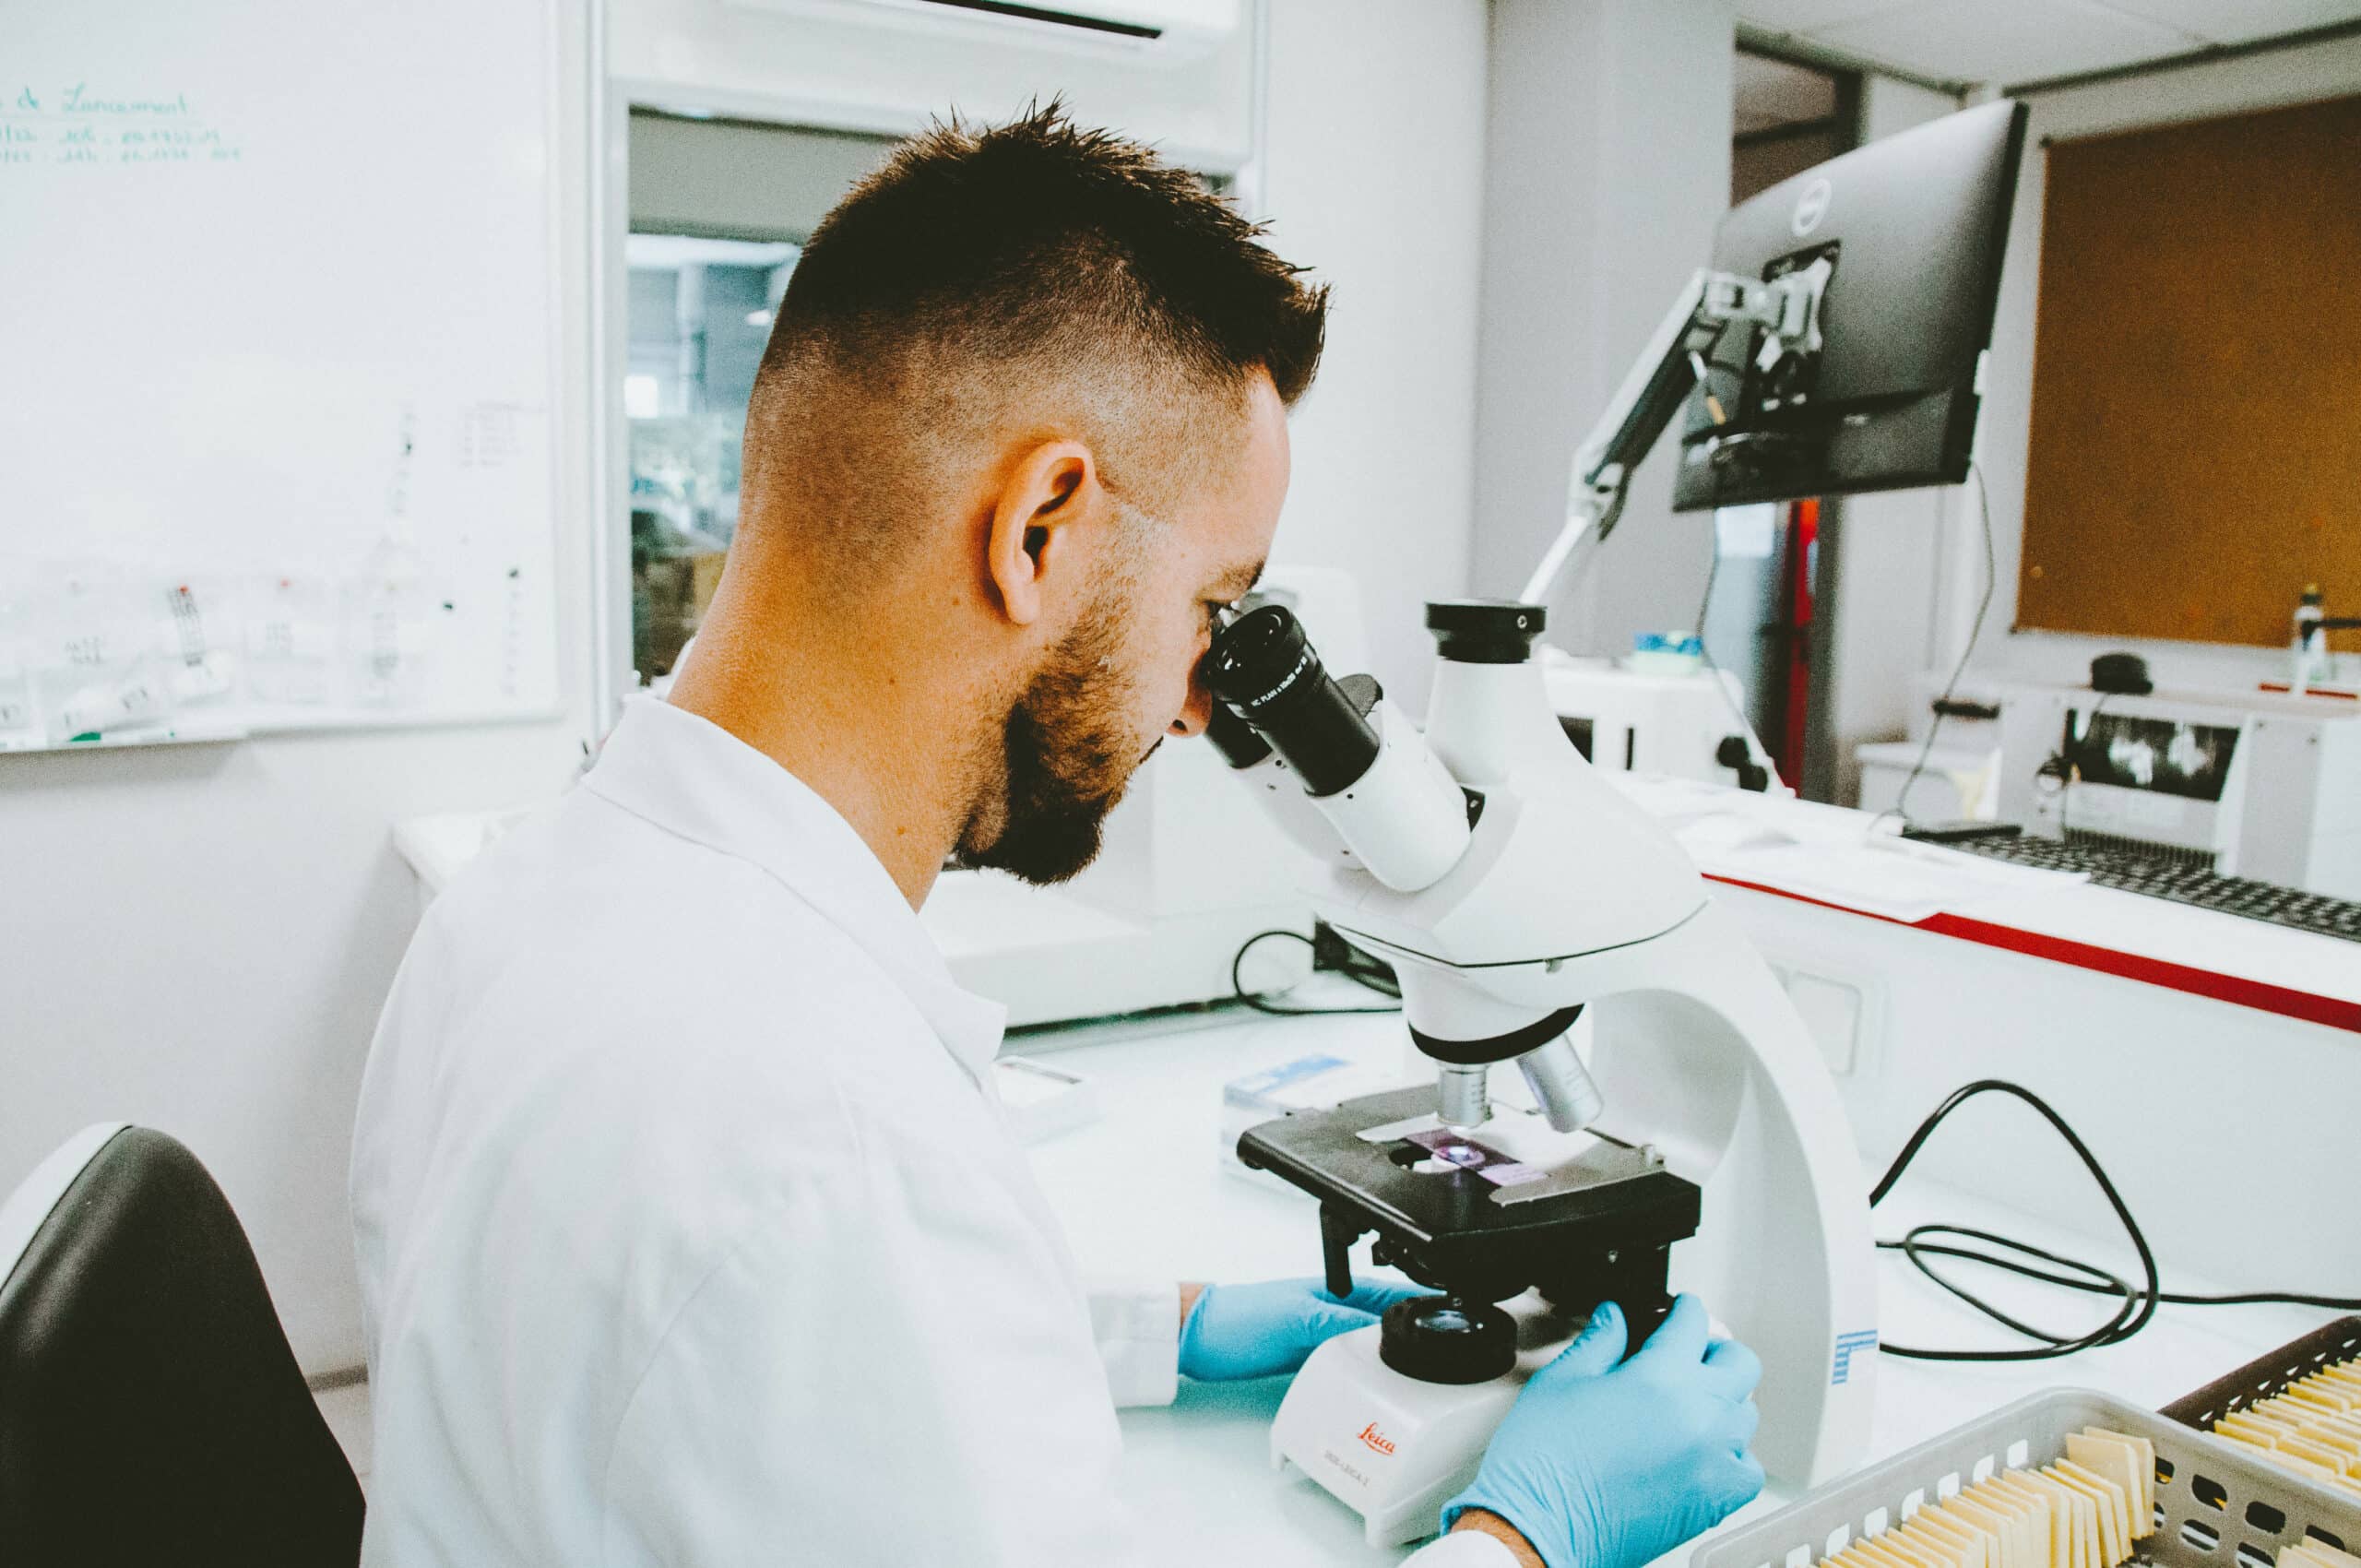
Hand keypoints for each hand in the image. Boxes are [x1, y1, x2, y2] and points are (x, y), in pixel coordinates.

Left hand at [1177, 1277, 1424, 1380]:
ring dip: (1380, 1359)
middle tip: (1433, 1360)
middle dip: (1405, 1337)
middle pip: (1379, 1323)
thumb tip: (1384, 1332)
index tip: (1444, 1320)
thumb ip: (1342, 1325)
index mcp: (1333, 1289)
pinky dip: (1354, 1376)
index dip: (1416, 1303)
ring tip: (1407, 1379)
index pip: (1387, 1294)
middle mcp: (1328, 1309)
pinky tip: (1366, 1389)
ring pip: (1360, 1346)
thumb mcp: (1299, 1320)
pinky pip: (1339, 1365)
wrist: (1196, 1338)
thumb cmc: (1240, 1318)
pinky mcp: (1301, 1356)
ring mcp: (1315, 1334)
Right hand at [1443, 1294, 1764, 1567]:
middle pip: (1740, 1362)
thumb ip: (1599, 1340)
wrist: (1541, 1529)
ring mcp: (1713, 1461)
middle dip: (1714, 1349)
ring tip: (1687, 1404)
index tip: (1674, 1312)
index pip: (1695, 1321)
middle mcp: (1700, 1416)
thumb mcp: (1562, 1381)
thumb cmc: (1544, 1463)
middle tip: (1685, 1353)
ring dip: (1722, 1400)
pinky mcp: (1714, 1501)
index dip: (1681, 1309)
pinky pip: (1747, 1467)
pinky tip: (1698, 1450)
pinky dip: (1730, 1454)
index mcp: (1662, 1377)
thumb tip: (1616, 1318)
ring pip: (1746, 1414)